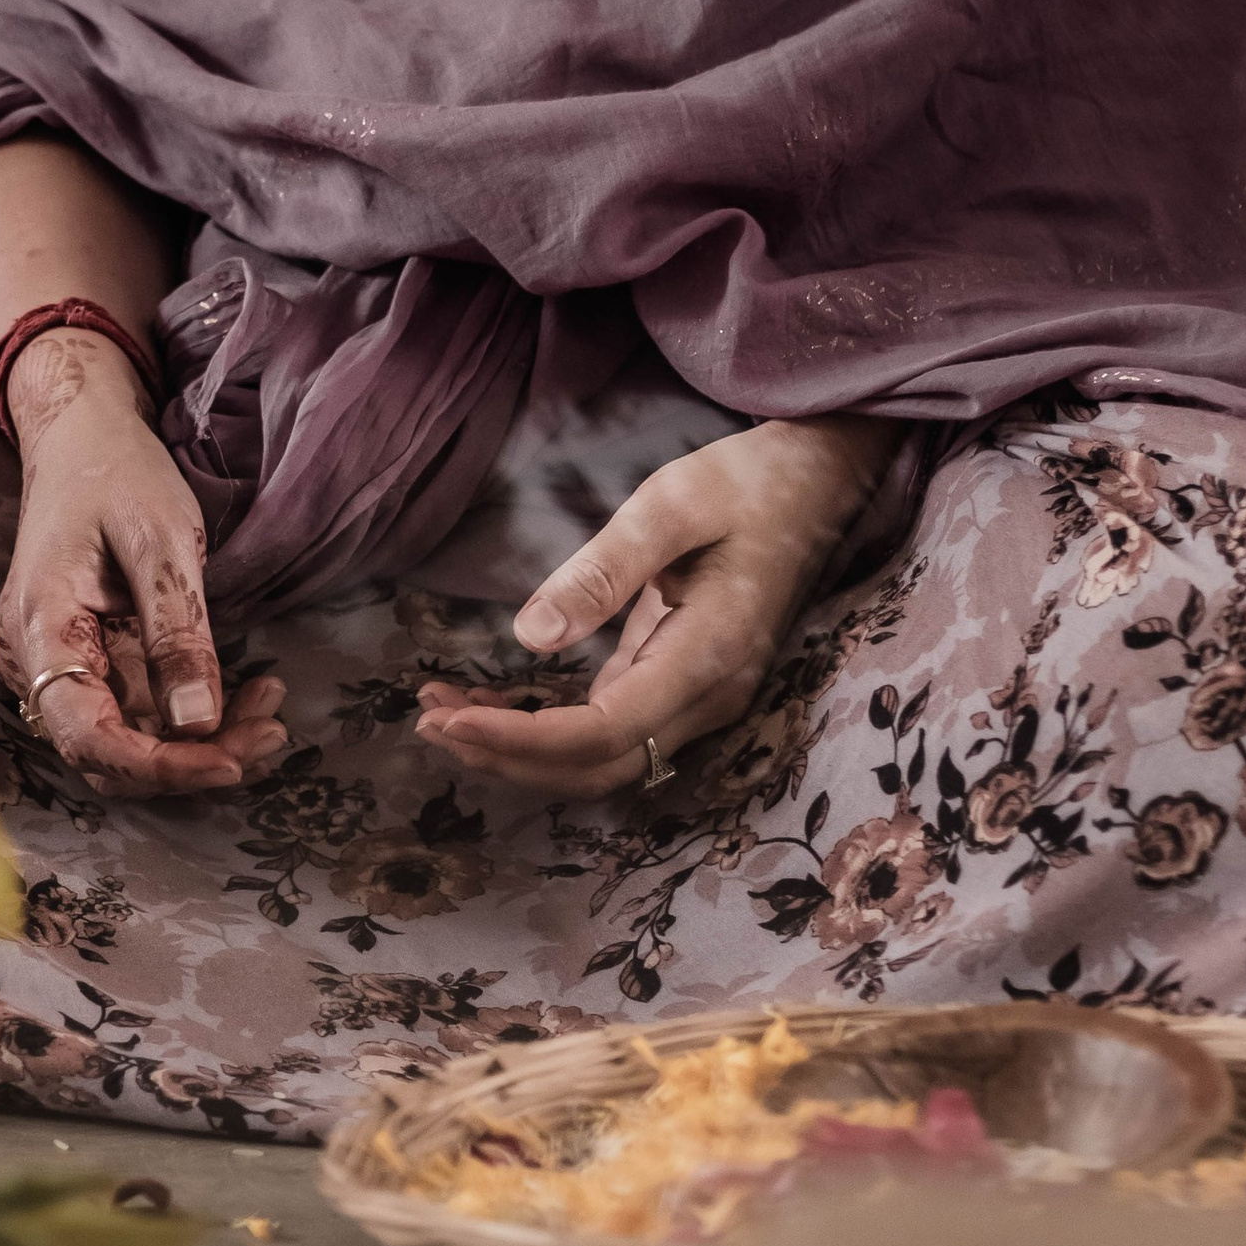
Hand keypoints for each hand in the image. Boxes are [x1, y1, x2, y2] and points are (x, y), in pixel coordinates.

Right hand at [0, 331, 288, 795]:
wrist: (84, 439)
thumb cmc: (115, 474)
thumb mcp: (160, 540)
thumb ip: (177, 632)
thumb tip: (199, 727)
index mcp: (40, 630)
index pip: (87, 737)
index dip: (159, 767)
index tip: (231, 761)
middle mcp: (38, 665)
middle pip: (110, 753)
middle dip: (192, 761)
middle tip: (271, 732)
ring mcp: (62, 668)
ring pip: (129, 742)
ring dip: (202, 744)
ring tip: (270, 711)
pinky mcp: (92, 665)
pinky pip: (139, 715)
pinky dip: (194, 717)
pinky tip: (247, 694)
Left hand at [416, 416, 900, 801]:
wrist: (819, 479)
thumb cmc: (748, 481)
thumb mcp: (672, 504)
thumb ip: (604, 570)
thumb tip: (532, 635)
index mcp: (709, 655)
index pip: (605, 732)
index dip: (522, 738)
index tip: (450, 718)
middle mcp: (711, 697)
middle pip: (599, 766)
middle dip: (509, 756)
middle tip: (426, 724)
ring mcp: (702, 698)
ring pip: (603, 759)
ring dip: (521, 750)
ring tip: (440, 716)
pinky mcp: (683, 682)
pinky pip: (610, 728)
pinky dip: (547, 727)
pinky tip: (491, 702)